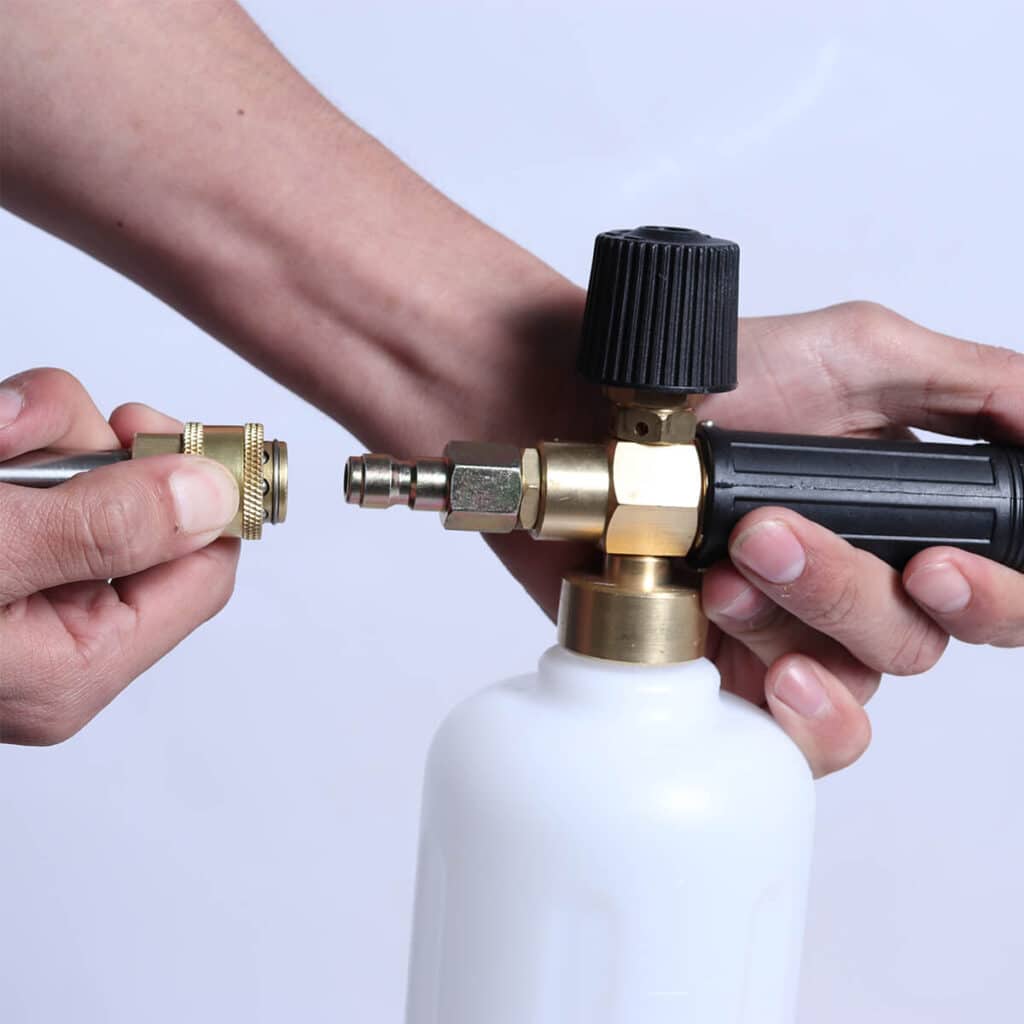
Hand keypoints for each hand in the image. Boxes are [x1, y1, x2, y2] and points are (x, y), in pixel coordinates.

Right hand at [0, 368, 239, 743]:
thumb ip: (101, 530)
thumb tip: (212, 500)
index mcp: (76, 666)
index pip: (205, 572)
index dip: (201, 496)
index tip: (165, 437)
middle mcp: (57, 632)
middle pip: (149, 508)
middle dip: (93, 451)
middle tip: (30, 435)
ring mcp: (22, 582)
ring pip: (89, 471)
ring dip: (39, 432)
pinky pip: (36, 463)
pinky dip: (11, 431)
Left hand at [489, 301, 1023, 779]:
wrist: (600, 425)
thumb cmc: (719, 382)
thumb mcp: (859, 354)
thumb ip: (974, 388)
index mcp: (912, 518)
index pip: (1005, 583)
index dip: (1002, 591)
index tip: (946, 563)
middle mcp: (870, 583)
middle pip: (937, 634)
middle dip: (870, 589)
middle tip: (791, 537)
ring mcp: (806, 634)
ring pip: (872, 671)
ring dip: (810, 609)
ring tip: (734, 555)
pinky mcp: (744, 678)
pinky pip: (815, 738)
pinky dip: (808, 711)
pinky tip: (770, 666)